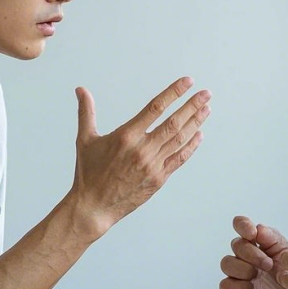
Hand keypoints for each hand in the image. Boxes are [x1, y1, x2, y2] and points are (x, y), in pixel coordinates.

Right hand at [68, 77, 209, 241]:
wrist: (94, 206)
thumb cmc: (88, 173)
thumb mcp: (85, 140)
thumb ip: (86, 112)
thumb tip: (80, 89)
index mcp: (126, 136)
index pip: (155, 108)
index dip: (174, 93)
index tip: (187, 82)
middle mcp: (142, 150)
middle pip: (174, 123)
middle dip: (192, 106)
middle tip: (206, 93)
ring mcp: (153, 165)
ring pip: (179, 140)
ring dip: (195, 123)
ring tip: (206, 109)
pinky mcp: (158, 179)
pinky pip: (179, 159)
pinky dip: (191, 146)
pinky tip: (199, 134)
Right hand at [219, 216, 287, 288]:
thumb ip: (274, 240)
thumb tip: (259, 228)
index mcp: (259, 244)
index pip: (242, 225)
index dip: (242, 225)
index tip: (253, 233)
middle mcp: (246, 258)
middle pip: (236, 244)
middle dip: (251, 252)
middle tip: (268, 264)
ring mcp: (240, 276)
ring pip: (226, 262)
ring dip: (242, 267)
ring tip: (257, 276)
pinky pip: (225, 285)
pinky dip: (237, 285)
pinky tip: (251, 288)